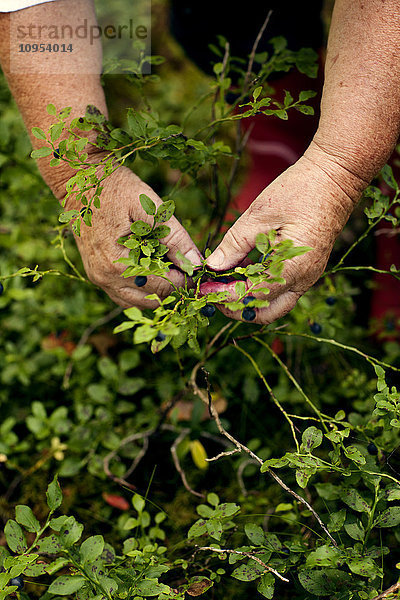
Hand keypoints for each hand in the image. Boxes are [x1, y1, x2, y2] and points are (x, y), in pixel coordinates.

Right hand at [61, 166, 202, 307]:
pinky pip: (124, 296)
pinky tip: (154, 273)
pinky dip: (142, 290)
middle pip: (151, 299)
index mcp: (118, 262)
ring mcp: (99, 279)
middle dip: (174, 287)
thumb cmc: (116, 189)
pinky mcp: (96, 276)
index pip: (162, 286)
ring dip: (158, 292)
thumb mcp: (150, 208)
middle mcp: (105, 277)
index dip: (185, 280)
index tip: (199, 269)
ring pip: (138, 302)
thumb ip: (174, 238)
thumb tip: (196, 263)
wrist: (82, 182)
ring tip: (173, 269)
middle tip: (188, 269)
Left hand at [202, 149, 363, 323]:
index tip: (204, 289)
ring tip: (223, 284)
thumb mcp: (259, 214)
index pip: (253, 295)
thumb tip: (213, 266)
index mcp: (293, 266)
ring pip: (274, 304)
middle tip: (213, 293)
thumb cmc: (300, 190)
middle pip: (266, 312)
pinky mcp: (307, 269)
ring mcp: (308, 276)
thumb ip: (235, 243)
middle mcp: (304, 278)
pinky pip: (281, 290)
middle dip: (236, 308)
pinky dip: (259, 288)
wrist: (335, 178)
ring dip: (247, 300)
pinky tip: (240, 273)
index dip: (225, 296)